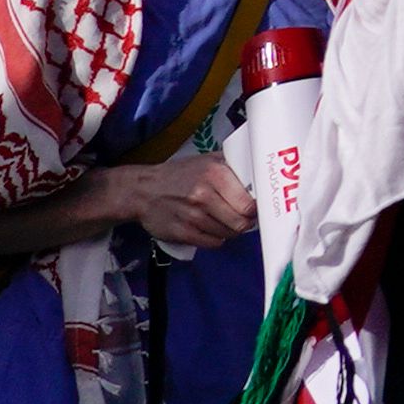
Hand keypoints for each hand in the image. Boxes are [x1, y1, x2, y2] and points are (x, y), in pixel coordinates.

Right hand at [113, 152, 254, 253]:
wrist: (143, 190)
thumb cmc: (179, 175)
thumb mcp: (207, 160)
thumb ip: (232, 166)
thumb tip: (260, 175)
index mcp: (214, 173)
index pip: (248, 202)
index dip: (256, 208)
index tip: (255, 208)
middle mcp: (204, 195)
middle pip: (241, 222)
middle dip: (246, 222)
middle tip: (244, 218)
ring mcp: (192, 216)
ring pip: (228, 234)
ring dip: (231, 230)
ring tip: (225, 221)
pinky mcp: (183, 233)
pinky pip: (213, 243)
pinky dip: (217, 238)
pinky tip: (212, 229)